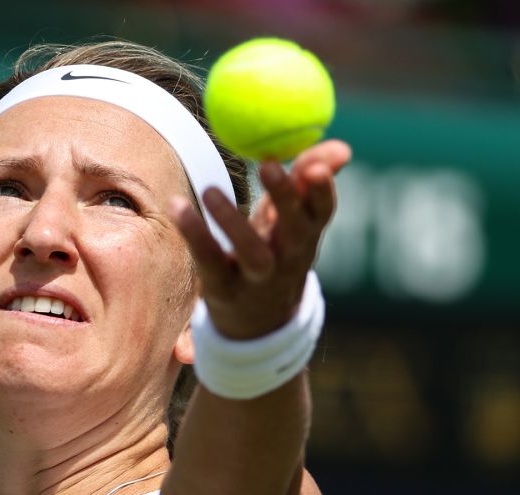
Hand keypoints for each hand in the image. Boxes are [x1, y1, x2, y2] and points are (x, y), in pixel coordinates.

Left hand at [171, 139, 351, 339]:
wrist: (259, 322)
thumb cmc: (277, 252)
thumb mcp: (295, 220)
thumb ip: (309, 180)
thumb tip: (341, 146)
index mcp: (308, 236)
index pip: (323, 211)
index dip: (323, 190)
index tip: (316, 164)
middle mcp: (288, 258)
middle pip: (294, 230)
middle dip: (286, 198)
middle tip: (269, 165)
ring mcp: (257, 278)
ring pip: (252, 253)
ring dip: (232, 222)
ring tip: (210, 189)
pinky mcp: (224, 288)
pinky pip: (209, 260)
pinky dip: (194, 234)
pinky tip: (177, 206)